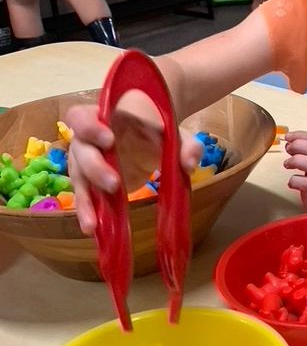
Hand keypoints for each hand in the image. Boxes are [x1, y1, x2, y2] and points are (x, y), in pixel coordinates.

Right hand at [66, 99, 200, 235]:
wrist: (152, 134)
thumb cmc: (158, 127)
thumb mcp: (178, 133)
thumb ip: (188, 145)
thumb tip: (189, 165)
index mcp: (105, 117)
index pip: (82, 116)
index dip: (90, 127)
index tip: (109, 140)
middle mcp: (89, 138)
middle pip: (79, 150)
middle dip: (94, 167)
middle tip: (114, 184)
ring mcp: (87, 160)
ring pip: (77, 177)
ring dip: (85, 199)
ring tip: (92, 223)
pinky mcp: (91, 181)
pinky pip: (85, 194)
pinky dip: (88, 210)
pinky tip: (92, 228)